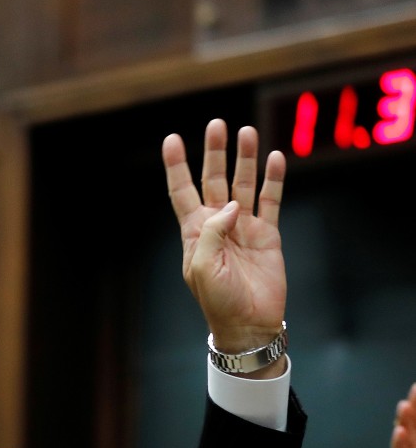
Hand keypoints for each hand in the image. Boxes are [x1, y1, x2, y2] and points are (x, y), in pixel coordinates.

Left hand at [162, 118, 287, 373]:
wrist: (249, 323)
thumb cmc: (218, 300)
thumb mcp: (201, 267)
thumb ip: (211, 231)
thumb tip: (232, 203)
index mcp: (194, 231)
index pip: (182, 191)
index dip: (177, 166)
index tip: (172, 139)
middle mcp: (217, 224)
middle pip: (213, 179)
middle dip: (215, 153)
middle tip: (217, 125)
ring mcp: (243, 227)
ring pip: (243, 184)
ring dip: (244, 159)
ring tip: (247, 132)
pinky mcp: (267, 233)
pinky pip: (270, 201)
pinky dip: (273, 179)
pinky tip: (274, 158)